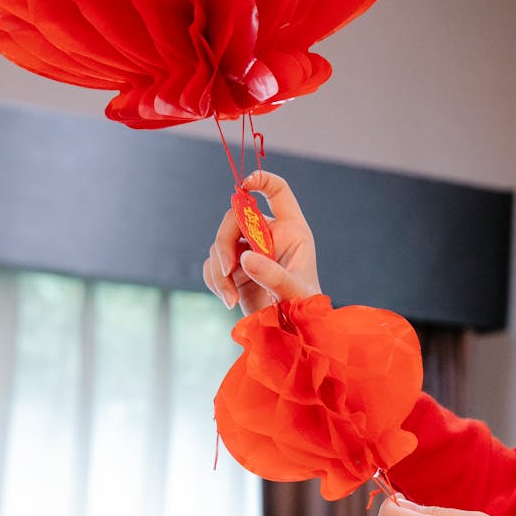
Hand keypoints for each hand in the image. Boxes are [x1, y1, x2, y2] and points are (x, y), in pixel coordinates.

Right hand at [204, 170, 321, 315]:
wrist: (292, 334)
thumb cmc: (303, 310)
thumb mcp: (294, 292)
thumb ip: (273, 275)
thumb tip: (245, 259)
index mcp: (291, 231)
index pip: (278, 193)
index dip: (262, 181)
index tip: (246, 185)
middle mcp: (269, 236)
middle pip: (236, 217)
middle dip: (225, 242)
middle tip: (227, 270)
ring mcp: (249, 251)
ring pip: (220, 243)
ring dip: (219, 271)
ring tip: (231, 300)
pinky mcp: (234, 269)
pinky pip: (212, 264)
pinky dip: (214, 281)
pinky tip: (228, 301)